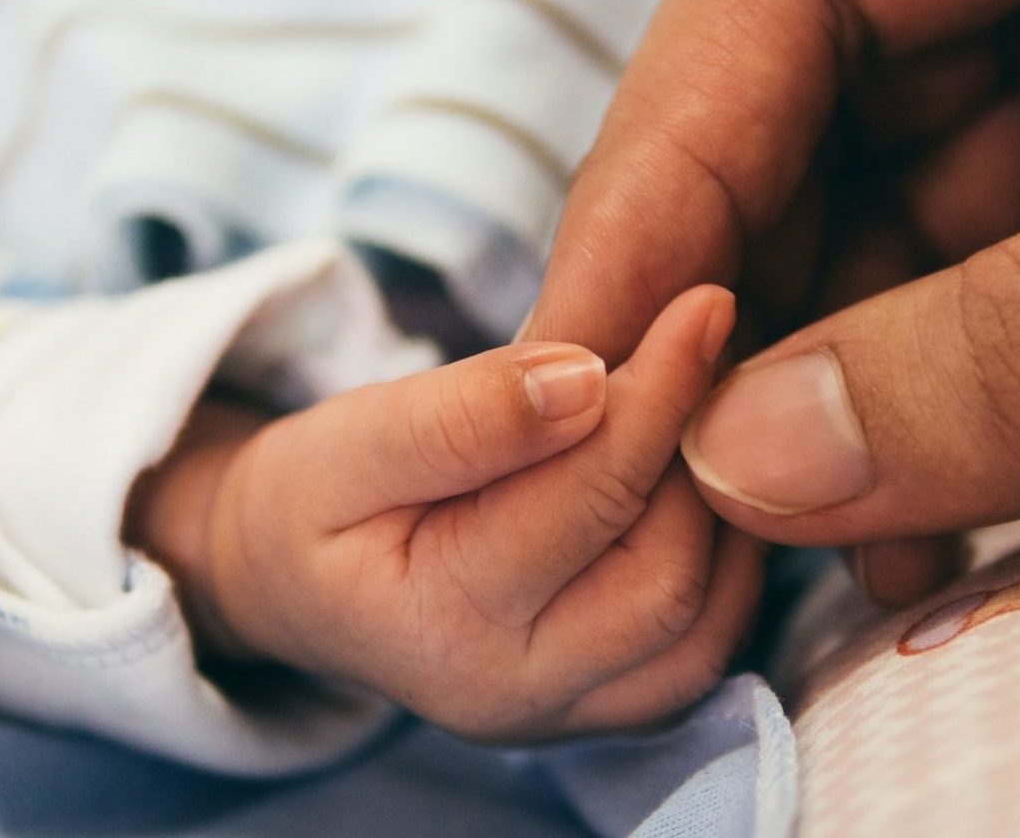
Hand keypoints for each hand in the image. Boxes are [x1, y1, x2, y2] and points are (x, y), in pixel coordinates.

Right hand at [129, 287, 763, 741]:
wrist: (294, 581)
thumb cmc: (317, 498)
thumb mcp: (352, 438)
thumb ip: (462, 414)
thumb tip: (588, 380)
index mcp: (440, 625)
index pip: (589, 498)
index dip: (659, 392)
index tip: (703, 302)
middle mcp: (514, 695)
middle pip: (666, 575)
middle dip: (698, 456)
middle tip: (710, 352)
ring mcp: (566, 717)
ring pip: (705, 621)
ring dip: (725, 509)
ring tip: (704, 409)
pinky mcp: (606, 710)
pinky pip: (705, 647)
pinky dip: (725, 561)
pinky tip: (698, 479)